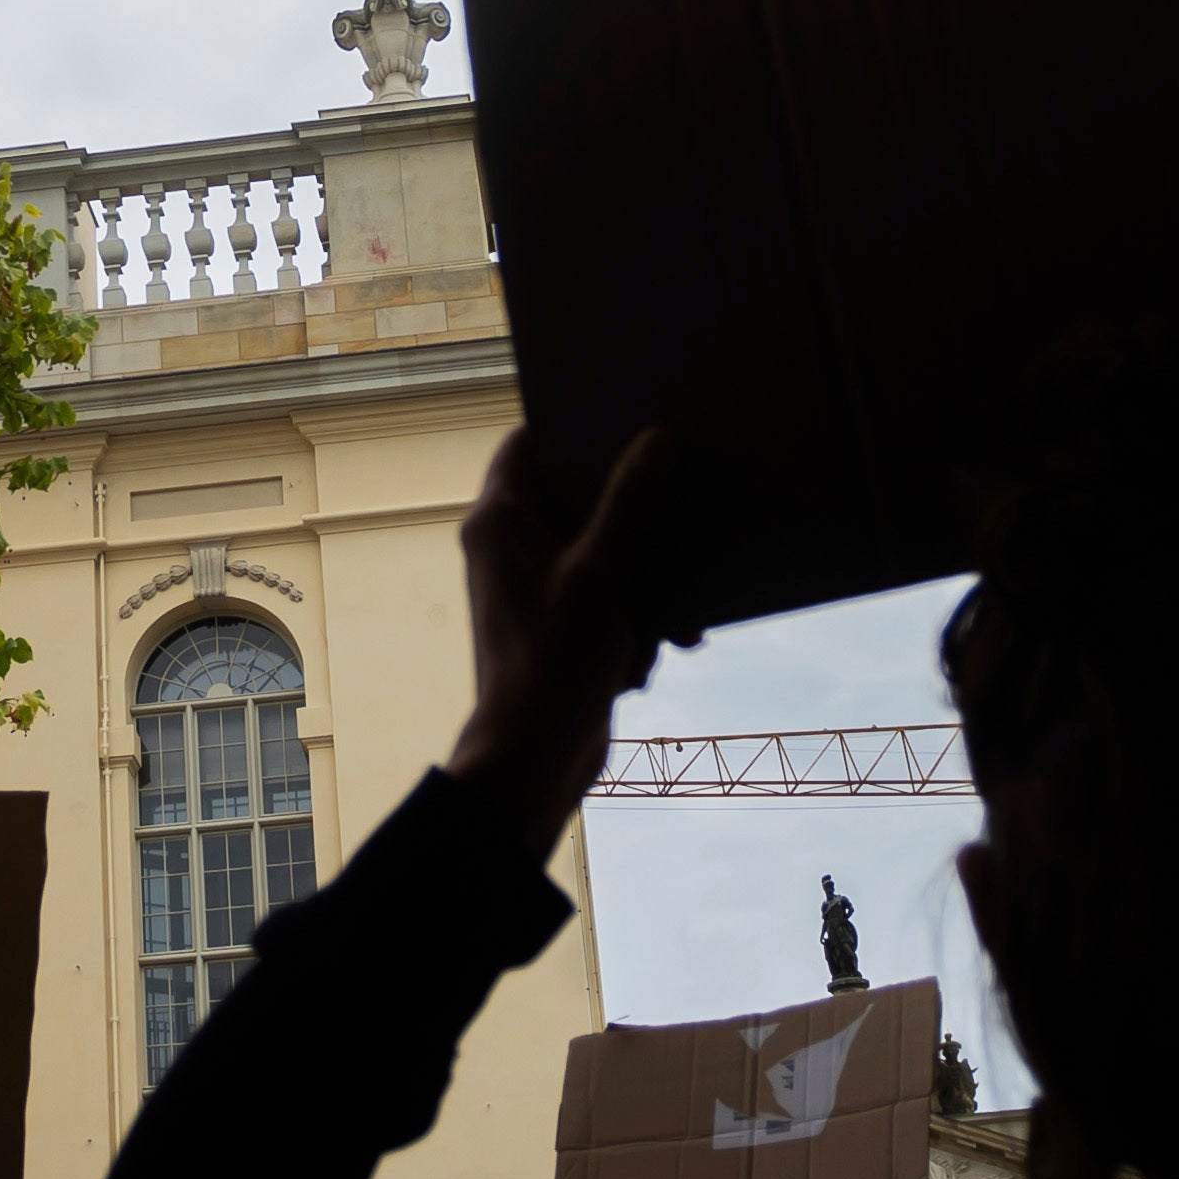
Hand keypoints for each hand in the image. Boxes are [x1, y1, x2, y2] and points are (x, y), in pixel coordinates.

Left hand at [446, 428, 697, 851]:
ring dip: (646, 576)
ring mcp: (534, 589)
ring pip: (603, 551)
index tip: (628, 417)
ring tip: (678, 605)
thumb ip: (629, 502)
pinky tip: (665, 645)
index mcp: (500, 521)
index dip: (575, 427)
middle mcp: (509, 548)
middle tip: (679, 492)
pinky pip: (609, 599)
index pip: (528, 443)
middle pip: (576, 496)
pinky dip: (637, 618)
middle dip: (633, 510)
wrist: (534, 762)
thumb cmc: (553, 661)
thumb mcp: (602, 572)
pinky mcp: (561, 628)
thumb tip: (655, 439)